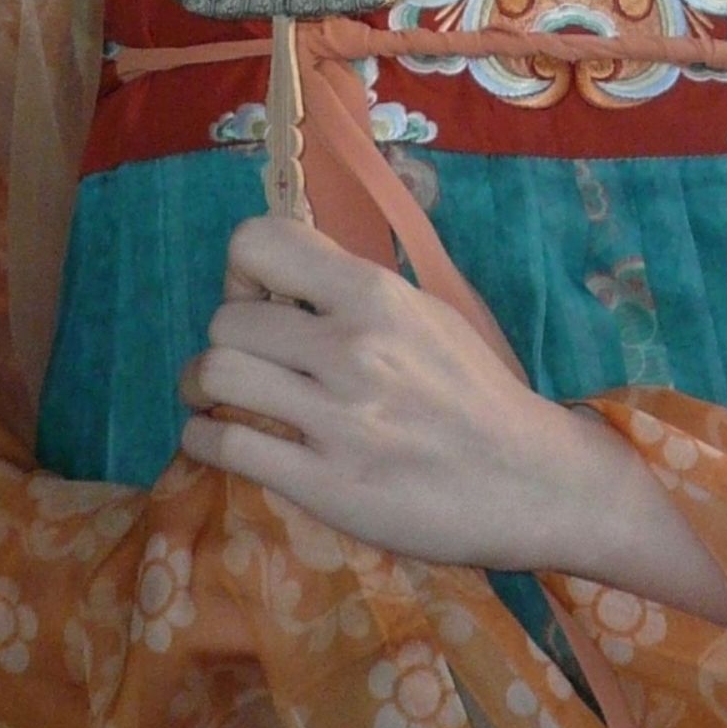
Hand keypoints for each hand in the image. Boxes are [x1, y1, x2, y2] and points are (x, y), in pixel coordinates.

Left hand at [177, 214, 615, 572]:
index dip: (243, 271)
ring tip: (217, 399)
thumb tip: (277, 271)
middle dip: (225, 339)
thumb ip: (351, 289)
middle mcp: (351, 347)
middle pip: (226, 318)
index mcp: (374, 294)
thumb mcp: (421, 312)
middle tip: (247, 361)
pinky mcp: (326, 485)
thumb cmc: (469, 391)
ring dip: (202, 388)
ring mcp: (337, 418)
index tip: (260, 300)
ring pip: (216, 375)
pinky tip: (220, 441)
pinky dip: (204, 440)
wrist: (524, 480)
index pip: (257, 242)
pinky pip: (226, 446)